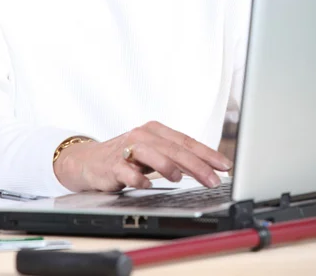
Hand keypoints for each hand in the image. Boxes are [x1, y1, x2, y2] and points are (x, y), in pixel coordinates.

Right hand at [53, 121, 232, 191]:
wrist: (89, 161)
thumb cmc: (127, 156)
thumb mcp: (153, 152)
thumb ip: (176, 157)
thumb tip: (209, 168)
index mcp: (155, 130)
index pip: (186, 141)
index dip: (207, 153)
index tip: (225, 166)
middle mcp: (142, 136)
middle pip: (173, 149)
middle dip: (196, 165)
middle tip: (214, 180)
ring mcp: (126, 149)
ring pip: (150, 153)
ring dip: (166, 165)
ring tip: (180, 178)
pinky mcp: (111, 165)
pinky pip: (126, 171)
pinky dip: (137, 178)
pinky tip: (146, 185)